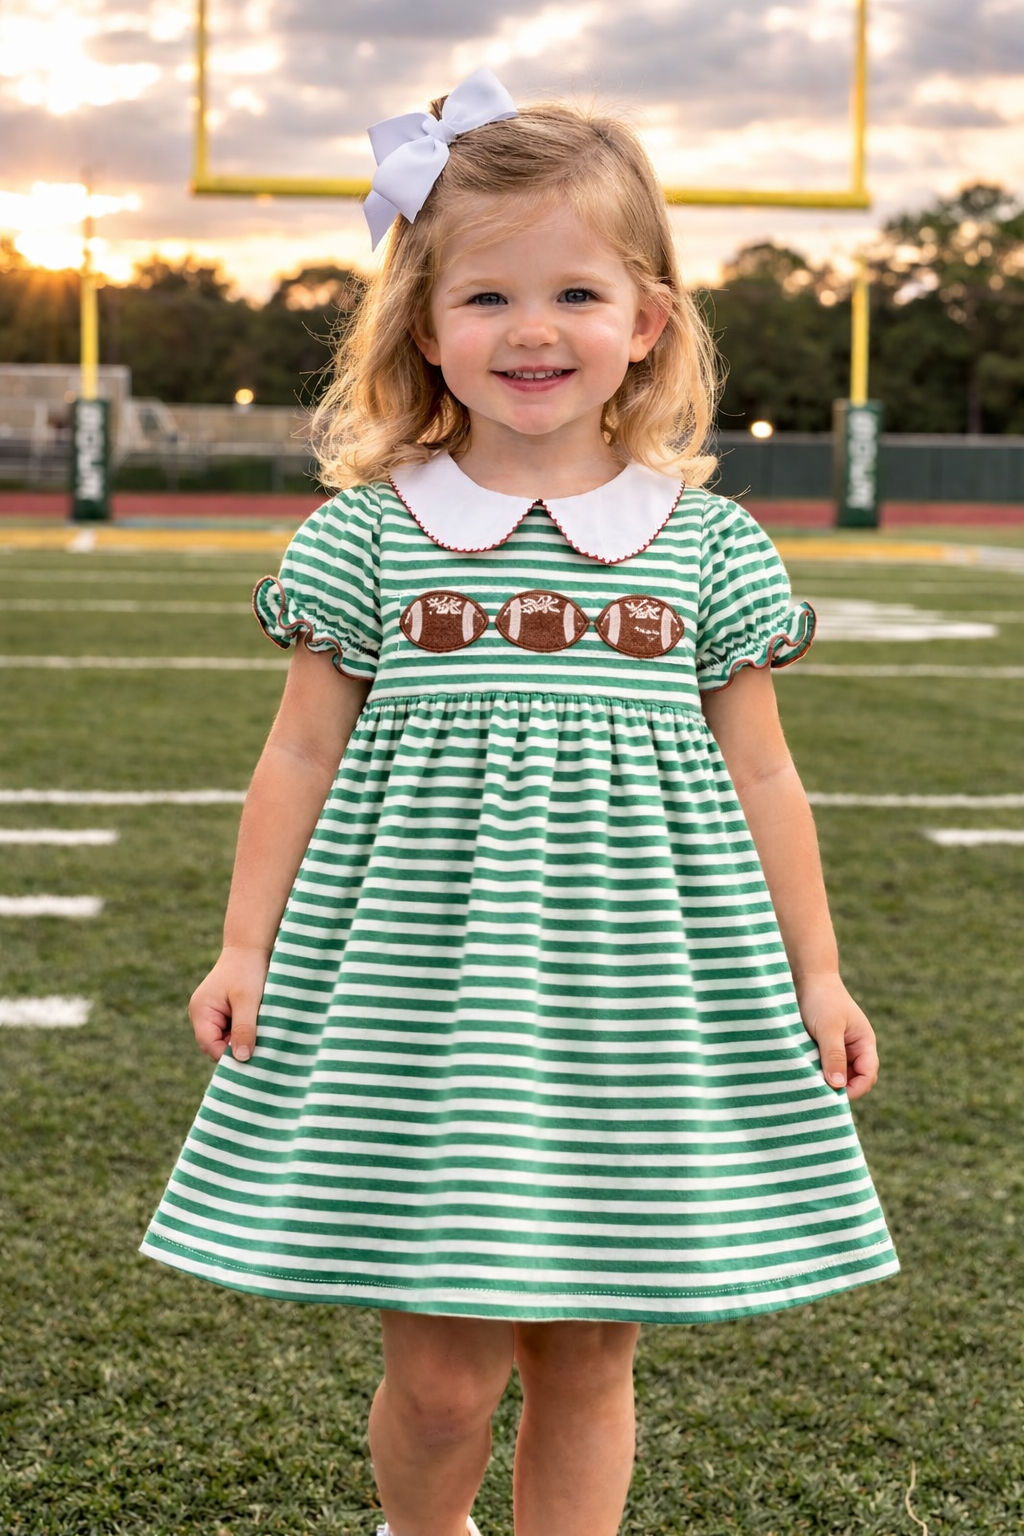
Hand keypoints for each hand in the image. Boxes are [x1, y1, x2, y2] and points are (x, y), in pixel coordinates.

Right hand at [188, 945, 270, 1063]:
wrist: (251, 947)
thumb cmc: (247, 970)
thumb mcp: (247, 1000)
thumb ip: (244, 1029)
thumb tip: (242, 1059)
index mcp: (200, 1012)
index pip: (210, 1046)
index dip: (230, 1056)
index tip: (254, 1059)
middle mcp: (201, 1015)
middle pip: (217, 1046)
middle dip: (238, 1048)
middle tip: (263, 1048)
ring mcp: (212, 1014)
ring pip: (227, 1039)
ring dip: (244, 1039)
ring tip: (263, 1032)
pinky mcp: (223, 1012)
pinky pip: (233, 1030)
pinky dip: (246, 1031)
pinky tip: (261, 1025)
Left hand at [794, 972, 878, 1100]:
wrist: (808, 977)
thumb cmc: (822, 1000)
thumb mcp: (828, 1028)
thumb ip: (834, 1055)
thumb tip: (838, 1085)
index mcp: (865, 1042)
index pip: (868, 1075)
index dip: (855, 1089)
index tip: (833, 1096)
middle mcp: (855, 1047)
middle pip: (855, 1079)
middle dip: (841, 1089)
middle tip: (819, 1095)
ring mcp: (840, 1047)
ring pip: (838, 1074)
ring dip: (827, 1081)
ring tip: (810, 1084)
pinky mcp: (824, 1046)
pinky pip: (824, 1066)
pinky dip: (817, 1072)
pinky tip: (804, 1074)